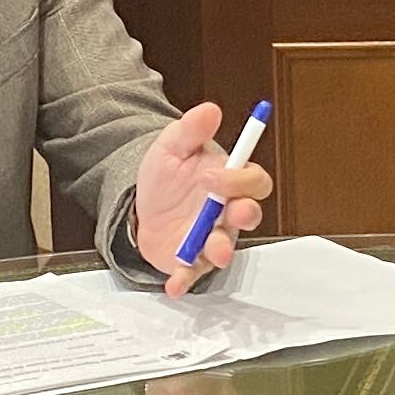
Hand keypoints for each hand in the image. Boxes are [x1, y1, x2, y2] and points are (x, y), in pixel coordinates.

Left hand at [133, 102, 271, 295]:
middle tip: (230, 212)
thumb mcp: (172, 146)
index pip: (254, 181)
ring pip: (224, 247)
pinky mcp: (190, 260)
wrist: (141, 204)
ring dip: (220, 250)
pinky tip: (175, 285)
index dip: (240, 180)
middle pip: (249, 216)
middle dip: (245, 215)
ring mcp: (211, 239)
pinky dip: (185, 280)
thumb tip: (210, 109)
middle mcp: (227, 213)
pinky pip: (192, 273)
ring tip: (211, 250)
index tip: (213, 176)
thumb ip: (191, 130)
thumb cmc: (167, 176)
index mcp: (229, 183)